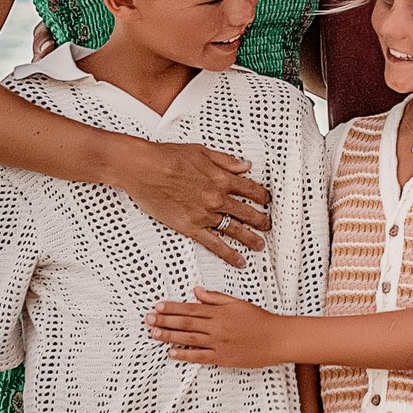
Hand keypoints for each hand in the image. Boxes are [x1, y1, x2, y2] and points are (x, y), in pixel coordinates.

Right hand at [125, 136, 271, 264]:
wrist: (144, 168)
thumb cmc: (167, 156)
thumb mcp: (202, 151)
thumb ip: (226, 161)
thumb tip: (246, 165)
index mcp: (222, 177)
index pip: (251, 189)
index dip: (262, 196)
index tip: (266, 200)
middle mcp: (217, 197)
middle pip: (248, 212)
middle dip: (261, 220)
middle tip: (268, 225)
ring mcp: (206, 214)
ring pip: (236, 230)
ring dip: (251, 238)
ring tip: (259, 245)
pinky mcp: (191, 227)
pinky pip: (215, 244)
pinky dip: (229, 254)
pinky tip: (239, 261)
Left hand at [148, 293, 283, 370]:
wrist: (277, 339)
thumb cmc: (259, 320)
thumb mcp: (237, 303)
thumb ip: (215, 298)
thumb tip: (196, 291)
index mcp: (219, 312)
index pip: (190, 308)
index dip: (172, 307)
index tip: (158, 306)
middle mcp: (217, 327)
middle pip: (186, 323)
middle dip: (165, 321)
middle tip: (148, 319)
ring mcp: (219, 343)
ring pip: (189, 338)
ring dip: (169, 336)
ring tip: (153, 334)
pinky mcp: (223, 358)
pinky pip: (200, 357)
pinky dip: (185, 355)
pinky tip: (171, 353)